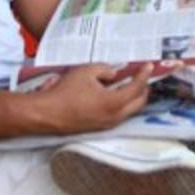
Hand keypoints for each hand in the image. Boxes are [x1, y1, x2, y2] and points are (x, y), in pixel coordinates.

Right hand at [36, 63, 151, 134]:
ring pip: (130, 111)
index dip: (144, 75)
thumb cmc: (64, 92)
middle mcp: (114, 117)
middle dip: (144, 88)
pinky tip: (116, 95)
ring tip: (131, 84)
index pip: (137, 88)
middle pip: (140, 102)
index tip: (149, 66)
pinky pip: (119, 116)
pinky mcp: (99, 128)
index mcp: (114, 103)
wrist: (45, 114)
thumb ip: (105, 70)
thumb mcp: (86, 71)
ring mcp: (107, 125)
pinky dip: (123, 105)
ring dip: (134, 98)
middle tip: (143, 76)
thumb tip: (114, 75)